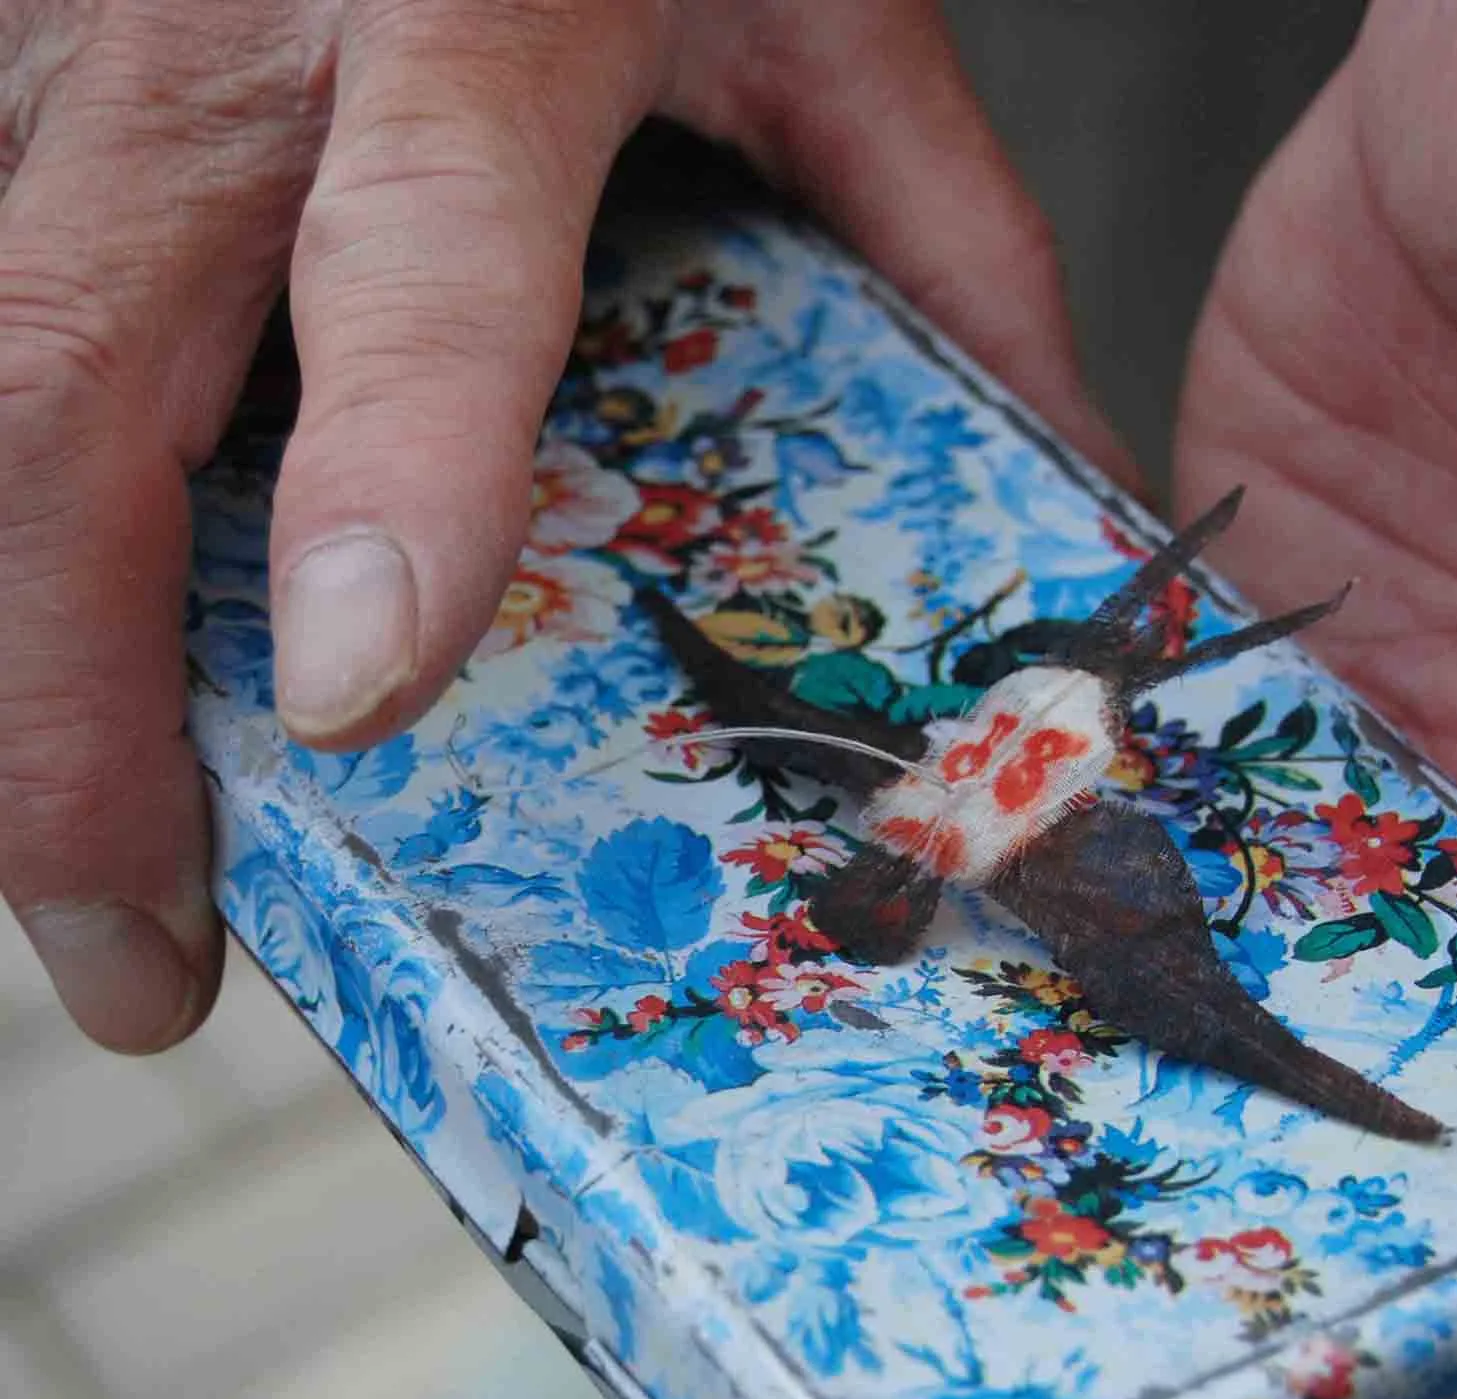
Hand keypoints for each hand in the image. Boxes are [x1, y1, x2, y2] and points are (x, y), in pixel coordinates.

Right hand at [0, 0, 1128, 1052]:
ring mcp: (51, 42)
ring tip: (88, 882)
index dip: (389, 472)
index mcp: (474, 11)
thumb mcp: (823, 10)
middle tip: (150, 952)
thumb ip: (937, 232)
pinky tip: (27, 649)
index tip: (356, 692)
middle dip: (63, 706)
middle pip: (56, 383)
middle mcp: (214, 40)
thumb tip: (1058, 483)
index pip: (420, 263)